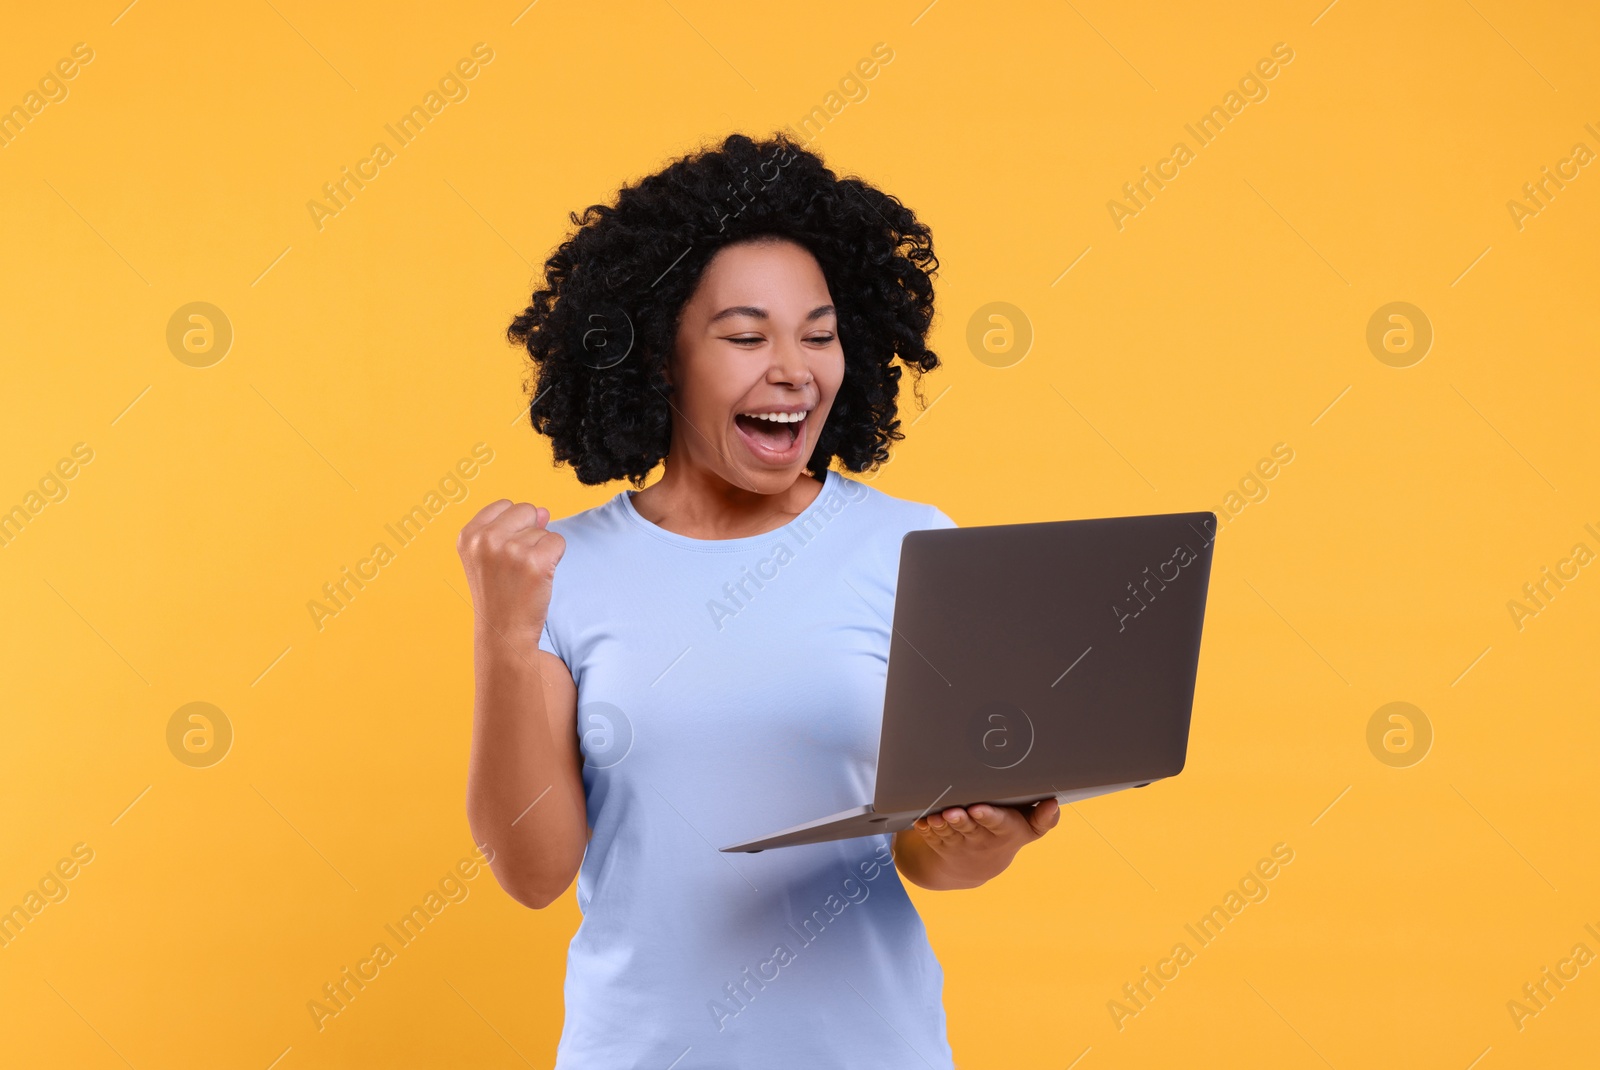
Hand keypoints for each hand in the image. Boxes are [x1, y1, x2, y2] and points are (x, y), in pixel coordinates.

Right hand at [457, 500, 565, 642]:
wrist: (504, 633)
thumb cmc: (499, 594)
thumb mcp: (491, 557)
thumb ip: (512, 527)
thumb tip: (544, 511)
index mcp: (468, 535)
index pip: (505, 505)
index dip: (513, 527)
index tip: (504, 555)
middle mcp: (485, 539)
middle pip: (526, 510)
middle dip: (529, 533)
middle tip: (517, 566)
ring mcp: (510, 550)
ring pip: (544, 529)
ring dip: (541, 550)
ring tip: (524, 576)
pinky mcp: (536, 563)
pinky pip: (558, 541)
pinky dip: (555, 557)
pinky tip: (539, 577)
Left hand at [903, 798, 1060, 888]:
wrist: (977, 866)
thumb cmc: (1006, 834)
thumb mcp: (1028, 830)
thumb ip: (1043, 818)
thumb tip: (1054, 803)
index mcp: (1005, 832)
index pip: (998, 824)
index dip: (988, 817)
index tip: (978, 809)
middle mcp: (981, 840)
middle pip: (970, 828)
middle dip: (961, 819)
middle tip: (953, 811)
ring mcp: (960, 843)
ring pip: (949, 833)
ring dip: (941, 826)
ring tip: (935, 817)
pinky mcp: (941, 844)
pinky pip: (932, 838)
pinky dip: (926, 830)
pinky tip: (920, 822)